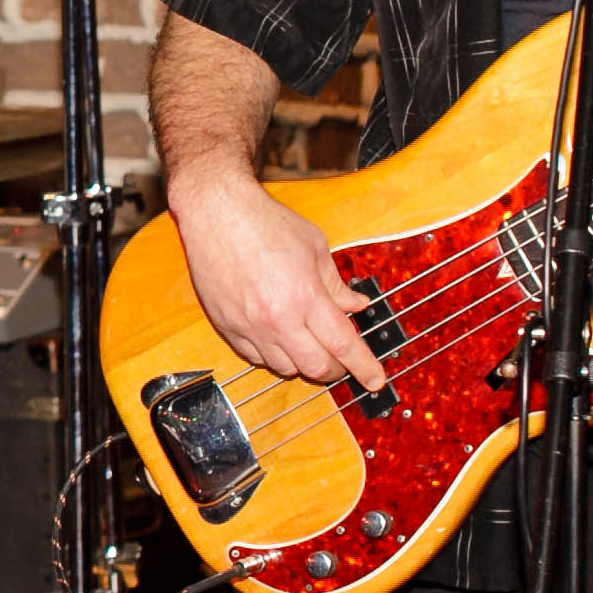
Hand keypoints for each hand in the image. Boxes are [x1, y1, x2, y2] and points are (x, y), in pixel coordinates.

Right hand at [168, 169, 386, 393]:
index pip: (343, 344)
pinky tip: (281, 338)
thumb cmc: (265, 222)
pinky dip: (274, 356)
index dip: (364, 366)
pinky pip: (256, 358)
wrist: (217, 212)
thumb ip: (336, 284)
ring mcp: (249, 326)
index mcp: (305, 295)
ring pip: (285, 368)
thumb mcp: (314, 246)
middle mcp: (277, 318)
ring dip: (304, 362)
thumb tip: (356, 306)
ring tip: (309, 343)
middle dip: (336, 369)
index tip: (375, 379)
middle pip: (316, 366)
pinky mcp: (227, 326)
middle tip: (342, 359)